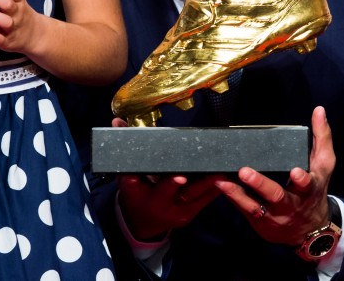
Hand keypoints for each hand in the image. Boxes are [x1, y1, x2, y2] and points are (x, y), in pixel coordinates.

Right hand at [111, 118, 221, 239]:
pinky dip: (215, 189)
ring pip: (192, 196)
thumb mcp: (126, 173)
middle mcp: (156, 203)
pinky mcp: (189, 214)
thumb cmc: (135, 192)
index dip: (150, 178)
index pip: (138, 182)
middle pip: (169, 191)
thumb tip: (116, 121)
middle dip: (181, 183)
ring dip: (207, 184)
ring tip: (220, 170)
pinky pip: (204, 202)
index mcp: (136, 192)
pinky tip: (226, 176)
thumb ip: (125, 147)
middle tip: (193, 173)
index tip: (175, 176)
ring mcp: (174, 210)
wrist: (142, 222)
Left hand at [214, 106, 335, 246]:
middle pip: (276, 195)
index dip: (302, 179)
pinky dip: (231, 197)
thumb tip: (319, 110)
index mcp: (308, 189)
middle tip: (245, 172)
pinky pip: (243, 209)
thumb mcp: (323, 165)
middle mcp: (291, 204)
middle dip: (260, 184)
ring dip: (236, 193)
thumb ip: (322, 137)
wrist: (309, 230)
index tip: (295, 171)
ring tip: (222, 180)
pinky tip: (219, 184)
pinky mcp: (259, 221)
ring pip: (254, 206)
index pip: (307, 184)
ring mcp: (273, 215)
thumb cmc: (314, 190)